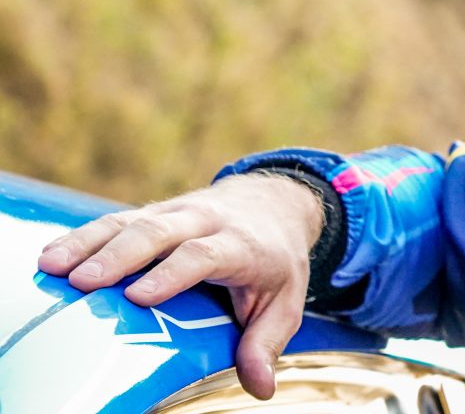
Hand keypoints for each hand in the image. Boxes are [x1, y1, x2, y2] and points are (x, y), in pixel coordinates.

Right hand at [36, 171, 326, 399]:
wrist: (275, 203)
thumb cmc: (276, 260)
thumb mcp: (286, 300)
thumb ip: (267, 342)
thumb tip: (260, 388)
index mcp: (240, 244)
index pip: (203, 254)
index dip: (172, 273)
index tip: (139, 297)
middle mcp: (204, 222)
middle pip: (159, 233)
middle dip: (120, 256)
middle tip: (82, 282)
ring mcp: (175, 214)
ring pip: (129, 222)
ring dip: (89, 243)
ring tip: (53, 266)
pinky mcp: (152, 213)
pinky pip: (114, 221)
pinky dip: (82, 237)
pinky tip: (52, 256)